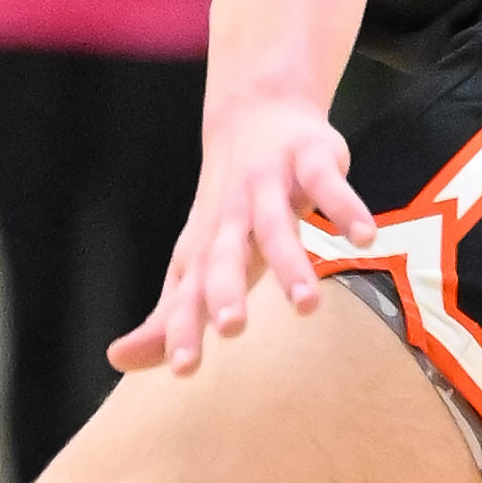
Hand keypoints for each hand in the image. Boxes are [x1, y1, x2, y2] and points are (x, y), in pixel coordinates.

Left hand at [109, 89, 368, 376]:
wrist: (254, 113)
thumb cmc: (228, 209)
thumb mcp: (197, 262)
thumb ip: (169, 315)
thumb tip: (118, 360)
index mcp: (204, 249)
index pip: (189, 295)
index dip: (184, 330)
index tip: (185, 369)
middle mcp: (232, 218)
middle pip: (224, 258)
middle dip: (226, 292)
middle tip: (232, 329)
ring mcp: (270, 186)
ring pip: (277, 227)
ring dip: (291, 263)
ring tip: (306, 305)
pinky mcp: (311, 160)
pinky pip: (329, 185)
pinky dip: (346, 209)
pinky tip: (363, 237)